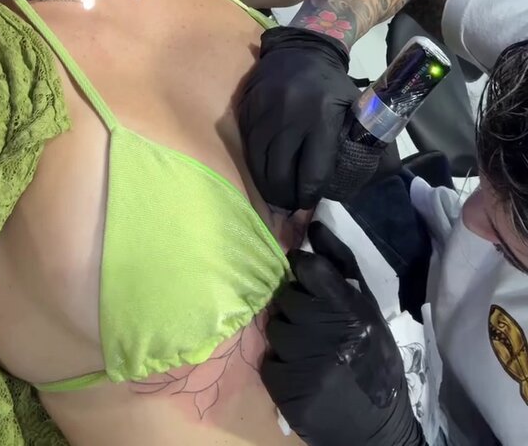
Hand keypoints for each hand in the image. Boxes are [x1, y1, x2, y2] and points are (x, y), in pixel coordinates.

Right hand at [237, 26, 358, 210]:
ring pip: (258, 164)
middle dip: (286, 197)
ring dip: (267, 185)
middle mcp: (289, 115)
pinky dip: (255, 163)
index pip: (312, 173)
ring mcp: (263, 111)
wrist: (302, 49)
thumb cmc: (334, 86)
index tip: (310, 200)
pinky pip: (246, 147)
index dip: (310, 195)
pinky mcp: (246, 108)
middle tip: (291, 203)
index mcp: (321, 117)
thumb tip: (386, 176)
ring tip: (277, 192)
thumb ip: (369, 142)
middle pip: (280, 174)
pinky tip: (265, 170)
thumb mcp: (358, 108)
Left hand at [262, 222, 424, 445]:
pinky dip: (281, 366)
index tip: (303, 271)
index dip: (303, 265)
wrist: (378, 430)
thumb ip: (341, 266)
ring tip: (309, 350)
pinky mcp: (291, 394)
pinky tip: (303, 373)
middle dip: (296, 306)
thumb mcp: (369, 311)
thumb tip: (314, 222)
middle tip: (313, 322)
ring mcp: (309, 366)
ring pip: (275, 329)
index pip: (311, 269)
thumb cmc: (374, 360)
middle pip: (287, 298)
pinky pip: (270, 363)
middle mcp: (330, 336)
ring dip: (287, 336)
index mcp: (353, 312)